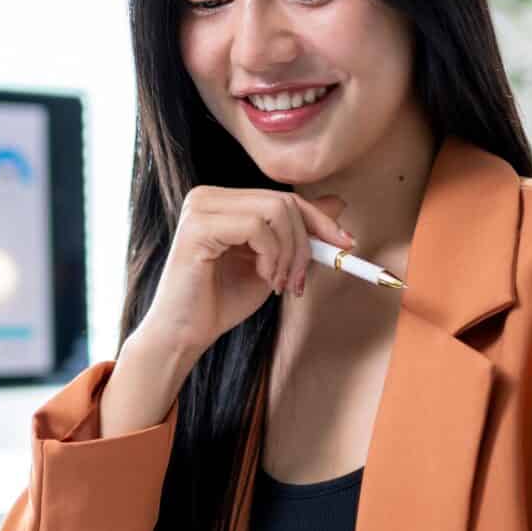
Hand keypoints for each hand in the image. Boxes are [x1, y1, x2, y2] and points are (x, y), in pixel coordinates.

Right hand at [135, 186, 360, 365]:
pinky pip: (255, 228)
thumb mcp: (272, 263)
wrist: (185, 334)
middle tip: (298, 281)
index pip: (283, 197)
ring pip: (274, 211)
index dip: (319, 219)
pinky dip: (270, 256)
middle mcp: (208, 196)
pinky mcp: (197, 226)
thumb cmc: (222, 301)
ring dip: (289, 253)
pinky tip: (262, 278)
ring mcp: (200, 208)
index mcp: (223, 201)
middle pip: (283, 201)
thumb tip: (338, 203)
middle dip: (304, 243)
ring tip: (279, 282)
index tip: (345, 244)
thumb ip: (298, 233)